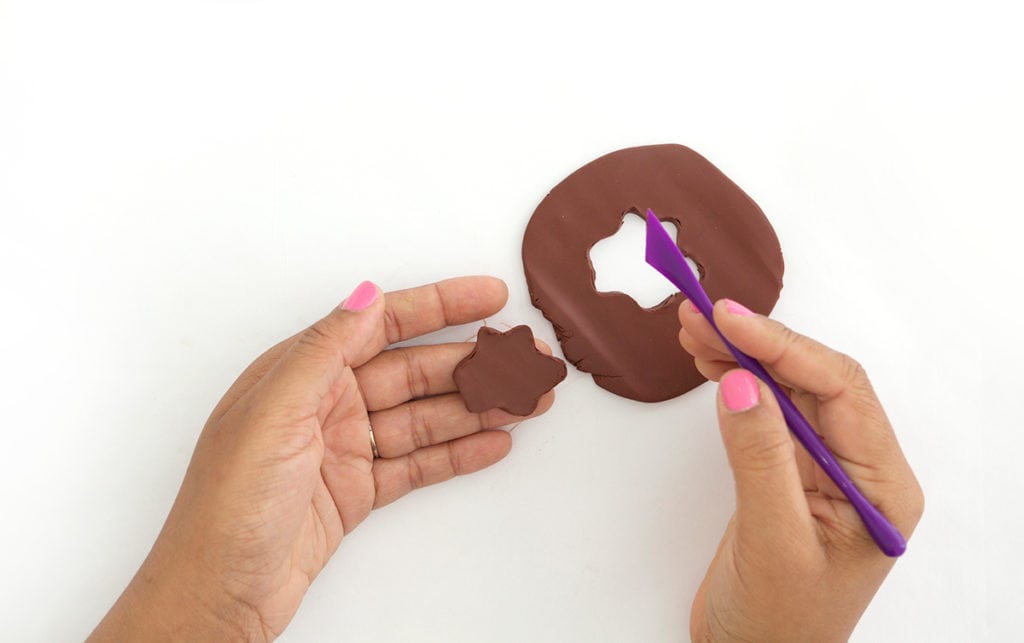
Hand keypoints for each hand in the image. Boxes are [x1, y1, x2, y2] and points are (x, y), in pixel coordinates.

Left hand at [90, 276, 553, 640]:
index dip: (440, 306)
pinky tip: (493, 442)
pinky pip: (419, 462)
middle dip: (476, 364)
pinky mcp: (356, 490)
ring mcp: (344, 448)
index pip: (382, 325)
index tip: (489, 297)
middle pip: (417, 372)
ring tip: (528, 402)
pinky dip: (458, 452)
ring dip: (478, 409)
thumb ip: (323, 352)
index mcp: (302, 373)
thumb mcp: (273, 417)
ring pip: (426, 417)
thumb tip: (365, 298)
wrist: (217, 594)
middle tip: (527, 358)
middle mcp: (326, 403)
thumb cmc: (227, 508)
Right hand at [679, 299, 923, 641]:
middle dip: (757, 344)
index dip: (784, 348)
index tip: (731, 322)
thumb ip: (761, 459)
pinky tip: (710, 363)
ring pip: (785, 392)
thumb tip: (742, 383)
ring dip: (741, 357)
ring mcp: (820, 471)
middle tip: (702, 314)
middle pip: (812, 381)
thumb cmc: (779, 624)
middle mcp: (858, 470)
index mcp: (880, 487)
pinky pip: (764, 415)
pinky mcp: (785, 475)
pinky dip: (734, 385)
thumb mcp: (773, 541)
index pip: (840, 391)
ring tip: (693, 328)